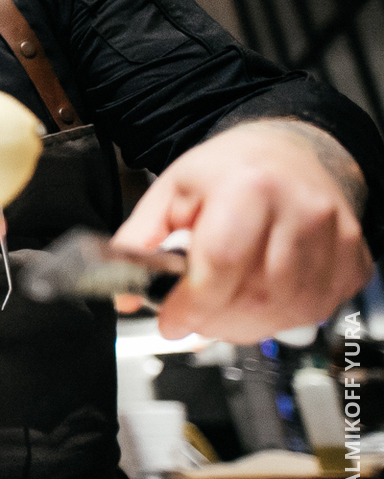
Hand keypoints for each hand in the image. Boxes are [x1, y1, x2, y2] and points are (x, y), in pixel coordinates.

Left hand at [118, 119, 372, 342]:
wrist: (290, 152)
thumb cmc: (230, 170)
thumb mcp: (170, 191)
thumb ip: (140, 242)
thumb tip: (125, 293)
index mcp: (249, 187)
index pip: (222, 264)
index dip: (191, 305)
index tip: (169, 321)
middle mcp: (301, 211)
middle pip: (258, 296)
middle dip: (215, 322)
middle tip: (191, 319)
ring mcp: (336, 237)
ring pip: (290, 311)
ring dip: (247, 326)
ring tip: (221, 312)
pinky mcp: (354, 260)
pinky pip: (319, 310)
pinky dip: (283, 320)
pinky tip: (258, 302)